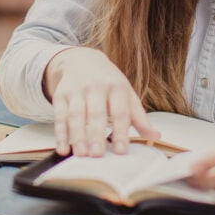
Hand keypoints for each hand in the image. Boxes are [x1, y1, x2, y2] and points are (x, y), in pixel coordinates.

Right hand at [43, 47, 160, 156]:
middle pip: (96, 113)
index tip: (121, 151)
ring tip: (80, 154)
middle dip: (96, 135)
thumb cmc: (109, 83)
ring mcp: (77, 90)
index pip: (120, 111)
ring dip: (77, 135)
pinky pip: (59, 115)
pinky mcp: (61, 94)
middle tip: (97, 155)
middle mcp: (96, 86)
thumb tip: (155, 137)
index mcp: (117, 87)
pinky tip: (62, 148)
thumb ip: (138, 117)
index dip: (121, 131)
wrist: (83, 60)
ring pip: (75, 114)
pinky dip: (59, 133)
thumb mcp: (126, 94)